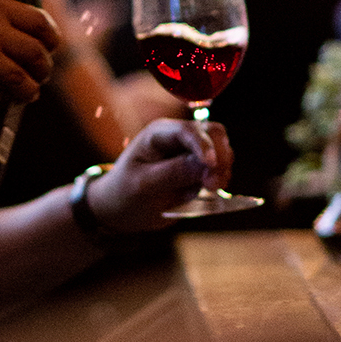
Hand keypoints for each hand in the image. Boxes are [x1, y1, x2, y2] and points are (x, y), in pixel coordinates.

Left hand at [85, 119, 232, 232]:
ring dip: (221, 171)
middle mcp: (178, 138)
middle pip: (212, 134)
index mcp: (159, 133)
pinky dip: (219, 180)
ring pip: (221, 151)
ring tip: (210, 190)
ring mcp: (190, 152)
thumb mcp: (143, 185)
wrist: (119, 210)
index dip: (203, 145)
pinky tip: (208, 193)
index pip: (187, 131)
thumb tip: (206, 165)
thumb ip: (174, 173)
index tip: (211, 165)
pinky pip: (218, 169)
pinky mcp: (197, 169)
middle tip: (213, 184)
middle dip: (219, 157)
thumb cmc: (124, 193)